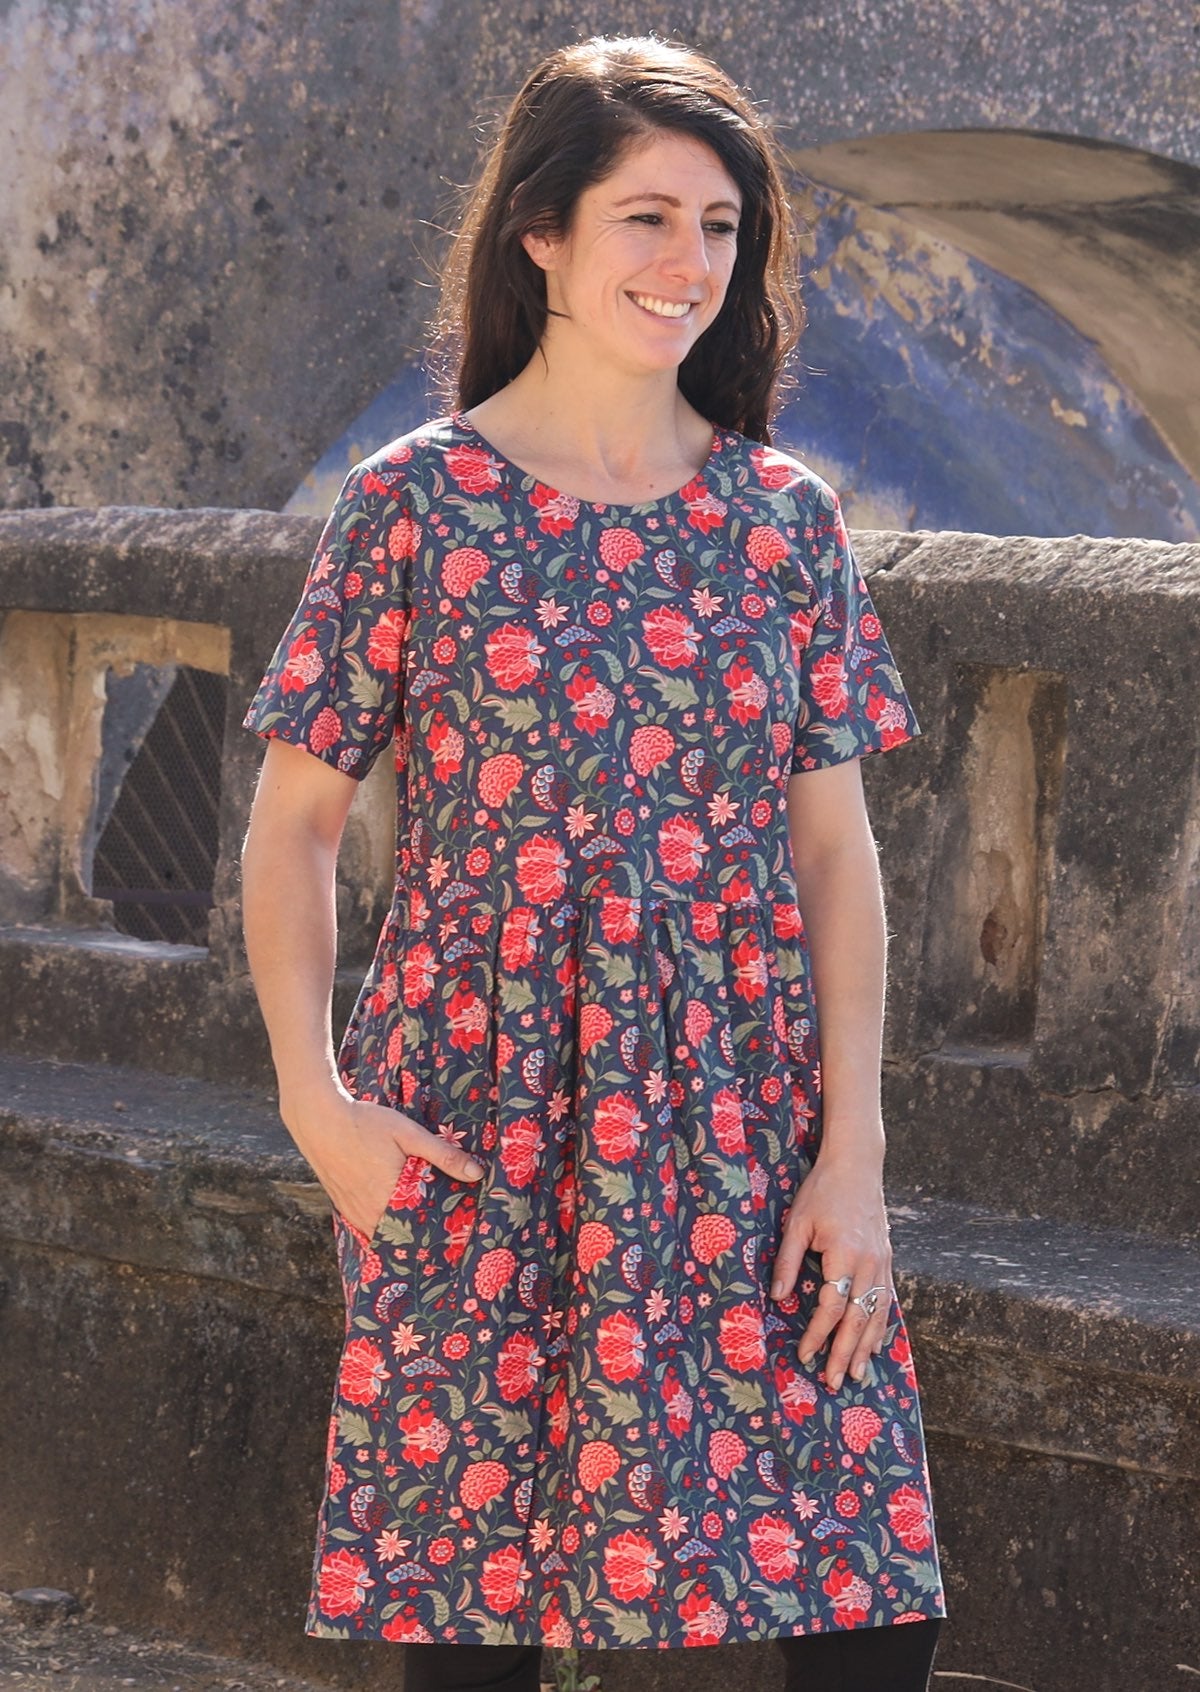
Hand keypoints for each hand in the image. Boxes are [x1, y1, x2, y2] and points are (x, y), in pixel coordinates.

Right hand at [280, 1084, 484, 1240]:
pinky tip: (393, 1224)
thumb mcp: (408, 1133)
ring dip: (400, 1236)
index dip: (441, 1235)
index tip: (458, 1237)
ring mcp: (353, 1212)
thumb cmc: (365, 1123)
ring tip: (422, 1235)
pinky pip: (365, 1229)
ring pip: (383, 1236)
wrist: (319, 1121)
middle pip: (402, 1238)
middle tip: (445, 1239)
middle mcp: (370, 1211)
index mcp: (391, 1196)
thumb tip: (476, 1173)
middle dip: (422, 1239)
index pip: (422, 1229)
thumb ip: (442, 1154)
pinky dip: (380, 1230)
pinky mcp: (343, 1206)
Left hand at [769, 1149, 892, 1391]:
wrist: (857, 1164)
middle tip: (835, 1384)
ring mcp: (882, 1262)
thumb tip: (778, 1299)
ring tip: (857, 1375)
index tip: (805, 1355)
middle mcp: (869, 1263)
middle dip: (845, 1354)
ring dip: (867, 1347)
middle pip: (858, 1319)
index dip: (818, 1334)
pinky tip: (876, 1344)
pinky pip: (887, 1300)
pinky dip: (882, 1326)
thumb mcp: (796, 1222)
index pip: (831, 1306)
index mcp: (844, 1254)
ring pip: (877, 1314)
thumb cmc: (821, 1191)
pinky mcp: (887, 1259)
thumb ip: (788, 1261)